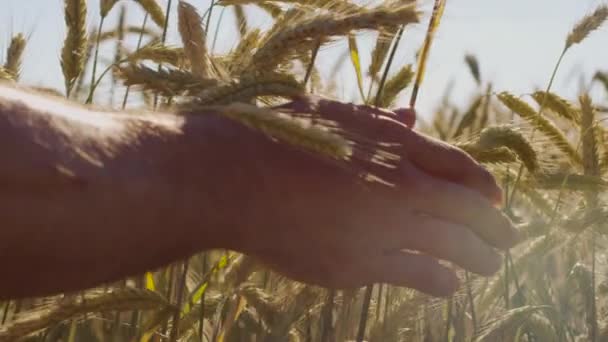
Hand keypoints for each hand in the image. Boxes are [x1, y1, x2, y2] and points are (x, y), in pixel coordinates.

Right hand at [227, 96, 517, 296]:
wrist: (233, 180)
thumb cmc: (281, 137)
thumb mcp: (336, 116)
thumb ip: (382, 122)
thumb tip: (415, 118)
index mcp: (395, 148)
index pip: (464, 170)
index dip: (486, 188)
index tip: (496, 200)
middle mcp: (397, 191)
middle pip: (469, 215)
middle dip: (496, 231)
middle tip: (509, 241)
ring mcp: (378, 233)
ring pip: (450, 253)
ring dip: (478, 261)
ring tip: (487, 267)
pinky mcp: (354, 268)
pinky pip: (411, 277)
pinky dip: (436, 281)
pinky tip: (445, 285)